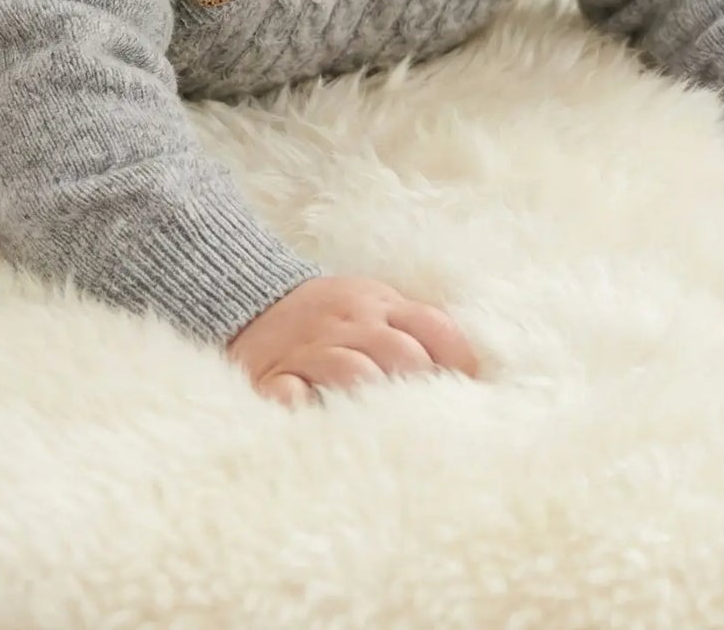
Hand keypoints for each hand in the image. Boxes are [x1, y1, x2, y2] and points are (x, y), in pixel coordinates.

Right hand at [226, 275, 480, 406]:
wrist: (248, 296)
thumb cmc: (332, 317)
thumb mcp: (374, 303)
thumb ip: (417, 328)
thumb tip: (475, 373)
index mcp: (377, 304)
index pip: (433, 328)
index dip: (459, 362)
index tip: (471, 395)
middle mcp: (346, 325)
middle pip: (400, 354)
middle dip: (421, 386)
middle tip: (436, 423)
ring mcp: (308, 350)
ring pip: (351, 371)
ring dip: (374, 397)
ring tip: (391, 429)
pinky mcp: (270, 377)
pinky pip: (287, 393)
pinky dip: (303, 406)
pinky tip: (317, 418)